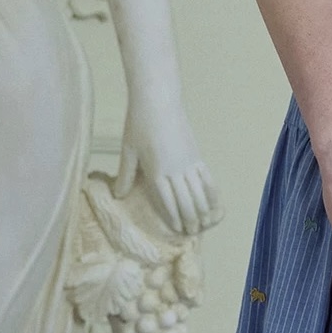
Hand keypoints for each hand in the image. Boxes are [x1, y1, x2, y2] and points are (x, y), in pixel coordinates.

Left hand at [116, 98, 219, 235]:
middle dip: (189, 218)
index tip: (177, 229)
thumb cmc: (138, 124)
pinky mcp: (196, 153)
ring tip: (203, 222)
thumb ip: (125, 175)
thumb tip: (118, 196)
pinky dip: (211, 192)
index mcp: (156, 170)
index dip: (173, 217)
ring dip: (202, 209)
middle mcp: (175, 169)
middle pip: (186, 200)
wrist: (158, 100)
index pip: (167, 200)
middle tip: (191, 232)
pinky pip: (207, 177)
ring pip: (199, 192)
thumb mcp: (128, 150)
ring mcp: (189, 161)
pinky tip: (213, 201)